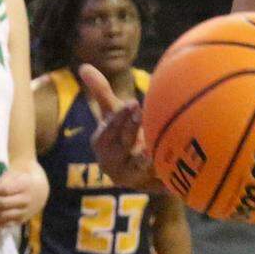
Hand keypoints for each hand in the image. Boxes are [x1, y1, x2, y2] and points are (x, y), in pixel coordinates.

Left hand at [0, 171, 37, 226]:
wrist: (42, 189)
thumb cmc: (24, 179)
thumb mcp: (17, 175)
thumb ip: (3, 181)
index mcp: (27, 187)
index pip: (5, 189)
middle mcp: (27, 200)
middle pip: (2, 204)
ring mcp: (25, 212)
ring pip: (3, 215)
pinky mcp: (22, 220)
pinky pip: (6, 223)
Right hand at [79, 64, 164, 192]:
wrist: (145, 169)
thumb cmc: (127, 135)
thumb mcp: (114, 115)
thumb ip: (101, 93)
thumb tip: (84, 66)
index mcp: (103, 145)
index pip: (106, 134)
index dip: (118, 119)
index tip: (133, 103)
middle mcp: (112, 163)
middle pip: (120, 148)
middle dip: (130, 129)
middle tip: (143, 111)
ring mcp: (130, 177)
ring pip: (136, 167)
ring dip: (145, 156)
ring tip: (153, 145)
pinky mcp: (149, 187)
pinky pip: (155, 183)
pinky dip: (162, 177)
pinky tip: (170, 167)